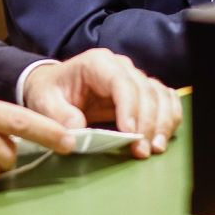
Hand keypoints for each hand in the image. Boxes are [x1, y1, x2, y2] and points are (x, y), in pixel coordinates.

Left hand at [21, 48, 180, 158]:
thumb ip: (59, 115)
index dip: (130, 107)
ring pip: (160, 95)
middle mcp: (121, 67)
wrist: (53, 86)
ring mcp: (134, 77)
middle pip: (145, 90)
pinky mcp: (142, 91)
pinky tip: (163, 136)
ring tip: (155, 147)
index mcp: (97, 64)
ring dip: (162, 122)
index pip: (122, 83)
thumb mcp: (45, 102)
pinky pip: (165, 99)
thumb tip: (78, 130)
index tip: (130, 133)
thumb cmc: (50, 92)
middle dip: (147, 122)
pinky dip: (169, 116)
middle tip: (142, 150)